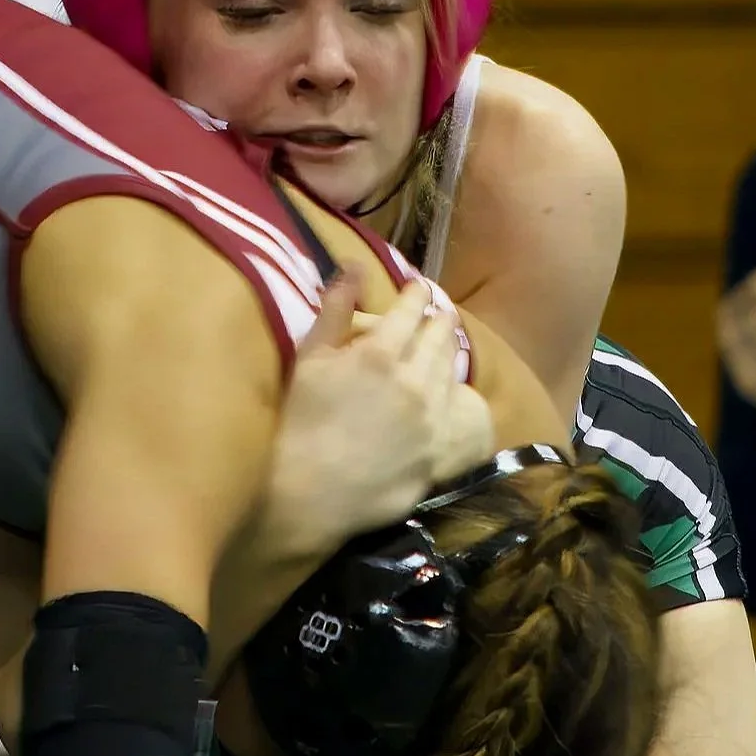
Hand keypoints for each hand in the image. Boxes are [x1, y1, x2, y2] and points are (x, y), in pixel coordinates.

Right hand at [266, 269, 495, 546]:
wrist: (309, 492)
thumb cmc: (300, 421)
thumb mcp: (310, 358)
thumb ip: (336, 308)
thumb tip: (355, 263)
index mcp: (381, 352)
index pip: (412, 308)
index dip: (416, 293)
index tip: (416, 288)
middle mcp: (415, 380)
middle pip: (441, 336)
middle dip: (439, 319)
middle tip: (435, 313)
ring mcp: (431, 418)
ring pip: (451, 371)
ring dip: (448, 351)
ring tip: (443, 344)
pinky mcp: (437, 450)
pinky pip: (455, 411)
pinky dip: (451, 392)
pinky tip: (442, 391)